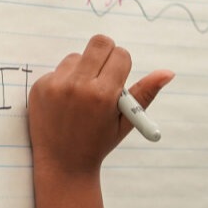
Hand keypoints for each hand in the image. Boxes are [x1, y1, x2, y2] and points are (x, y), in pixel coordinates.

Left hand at [28, 34, 173, 176]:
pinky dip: (65, 80)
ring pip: (77, 56)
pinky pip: (58, 70)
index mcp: (103, 95)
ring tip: (82, 97)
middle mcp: (79, 86)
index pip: (120, 55)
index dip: (122, 63)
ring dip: (83, 69)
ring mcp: (56, 85)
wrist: (61, 165)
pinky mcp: (40, 87)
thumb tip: (168, 73)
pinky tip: (64, 103)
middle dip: (105, 52)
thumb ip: (145, 94)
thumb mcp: (125, 122)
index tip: (118, 75)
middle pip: (99, 43)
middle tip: (104, 69)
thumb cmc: (98, 143)